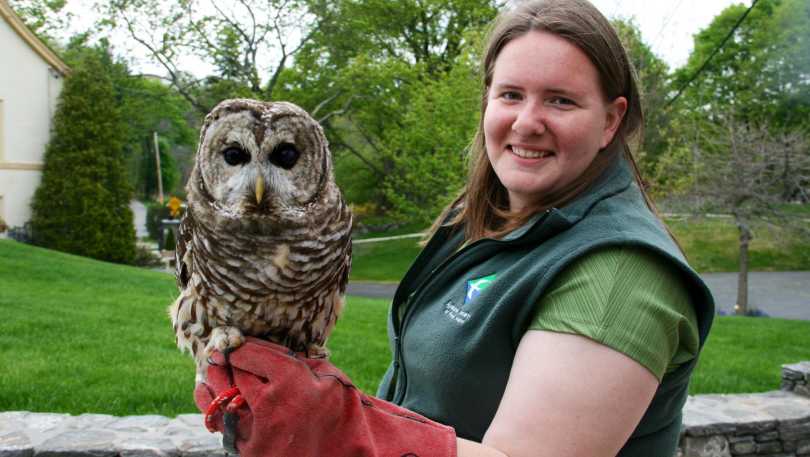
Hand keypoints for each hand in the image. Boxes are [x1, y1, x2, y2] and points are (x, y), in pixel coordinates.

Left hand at [194, 337, 455, 456]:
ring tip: (210, 371)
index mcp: (293, 381)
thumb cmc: (341, 414)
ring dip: (212, 381)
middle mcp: (272, 405)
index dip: (240, 346)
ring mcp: (259, 431)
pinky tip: (207, 392)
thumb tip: (261, 347)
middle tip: (215, 353)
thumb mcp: (328, 378)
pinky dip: (210, 405)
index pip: (250, 354)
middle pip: (233, 373)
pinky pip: (220, 423)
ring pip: (221, 398)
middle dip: (223, 361)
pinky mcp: (250, 452)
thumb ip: (298, 361)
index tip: (236, 343)